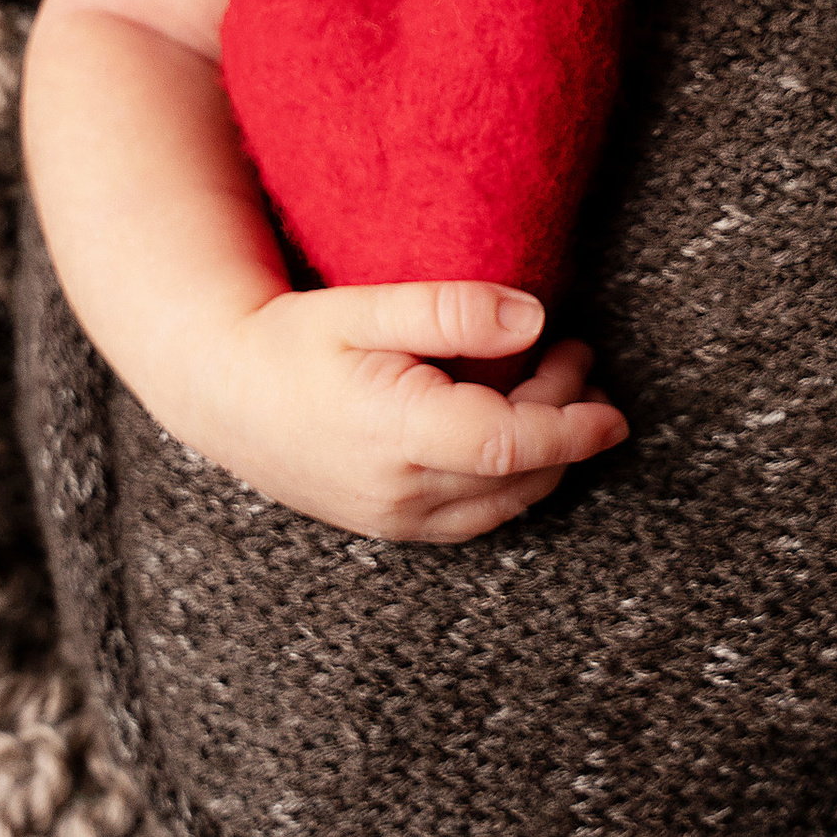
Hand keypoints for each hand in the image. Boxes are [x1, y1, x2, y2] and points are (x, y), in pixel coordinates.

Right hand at [182, 281, 628, 541]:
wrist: (221, 392)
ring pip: (503, 503)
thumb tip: (534, 316)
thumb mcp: (364, 308)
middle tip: (575, 353)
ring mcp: (394, 519)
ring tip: (556, 383)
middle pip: (517, 472)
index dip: (572, 429)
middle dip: (565, 421)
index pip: (510, 443)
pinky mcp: (392, 528)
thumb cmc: (290, 342)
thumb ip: (449, 310)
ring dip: (545, 455)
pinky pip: (475, 517)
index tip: (615, 412)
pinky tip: (516, 430)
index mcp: (395, 433)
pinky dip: (511, 482)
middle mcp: (399, 491)